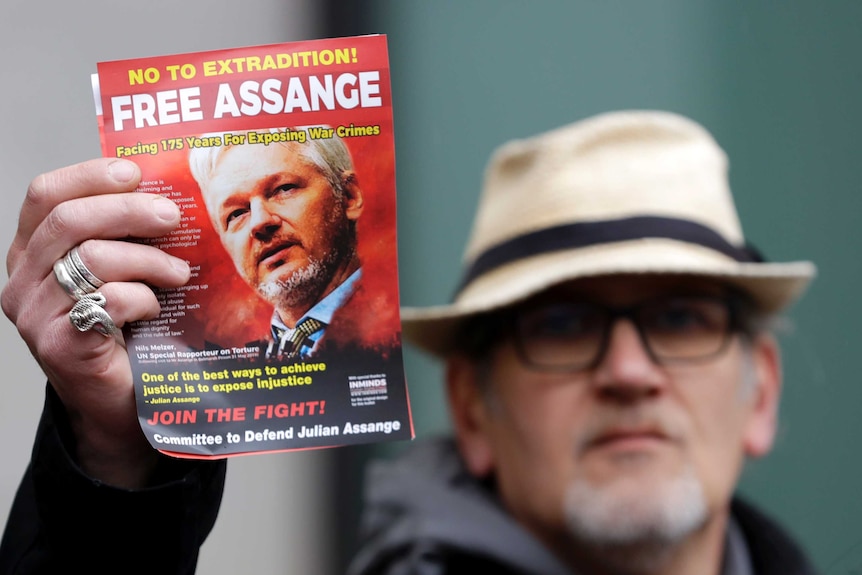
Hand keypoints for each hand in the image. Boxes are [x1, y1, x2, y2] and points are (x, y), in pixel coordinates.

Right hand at [1, 158, 189, 487]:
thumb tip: (166, 192)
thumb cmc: (127, 332)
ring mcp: (34, 316)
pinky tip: (156, 308)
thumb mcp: (119, 272)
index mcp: (32, 254)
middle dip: (129, 210)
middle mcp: (22, 282)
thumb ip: (124, 236)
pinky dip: (142, 297)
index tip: (135, 173)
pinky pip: (106, 299)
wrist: (122, 403)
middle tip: (171, 217)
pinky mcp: (59, 346)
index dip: (90, 175)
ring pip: (92, 257)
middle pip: (69, 219)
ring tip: (178, 273)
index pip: (45, 195)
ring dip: (148, 259)